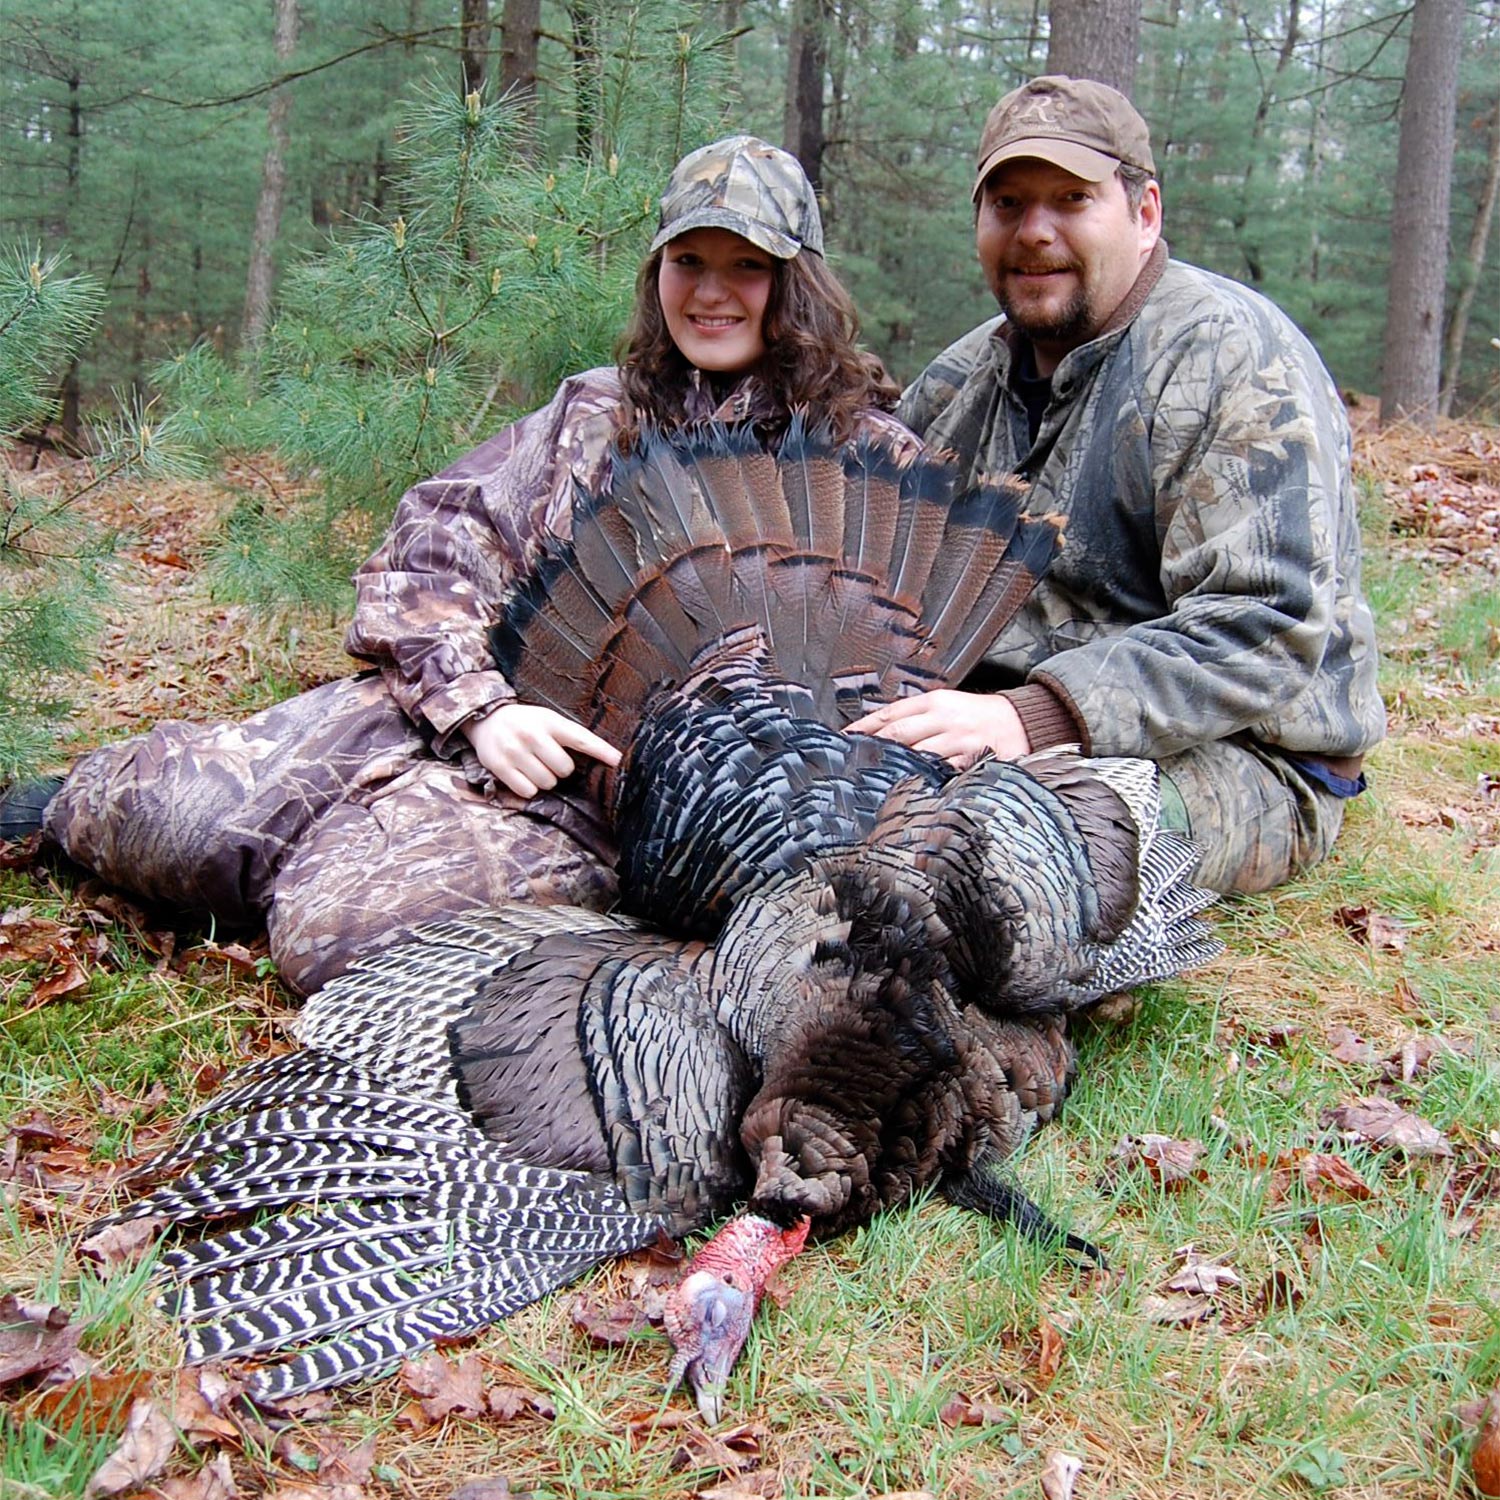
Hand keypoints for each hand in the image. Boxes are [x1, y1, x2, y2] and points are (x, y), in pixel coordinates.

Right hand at [464, 704, 621, 798]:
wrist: (486, 719)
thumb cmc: (526, 723)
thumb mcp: (549, 720)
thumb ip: (573, 736)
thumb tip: (610, 757)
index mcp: (549, 721)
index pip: (580, 738)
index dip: (601, 750)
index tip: (618, 760)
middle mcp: (531, 734)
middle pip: (564, 769)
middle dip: (560, 770)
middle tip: (548, 759)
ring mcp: (513, 750)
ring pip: (546, 782)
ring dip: (544, 779)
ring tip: (534, 764)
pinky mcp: (499, 765)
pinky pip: (527, 791)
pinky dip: (529, 787)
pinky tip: (523, 774)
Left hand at [845, 689, 1030, 764]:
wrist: (1018, 721)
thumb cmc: (976, 716)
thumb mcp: (946, 705)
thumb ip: (916, 717)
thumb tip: (879, 732)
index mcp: (934, 701)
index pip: (890, 713)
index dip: (864, 727)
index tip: (843, 738)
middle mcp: (943, 717)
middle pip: (898, 734)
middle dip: (872, 748)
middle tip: (850, 761)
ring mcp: (957, 739)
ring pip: (917, 753)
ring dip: (894, 765)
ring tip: (872, 777)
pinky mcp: (971, 758)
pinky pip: (942, 770)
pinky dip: (925, 778)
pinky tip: (908, 786)